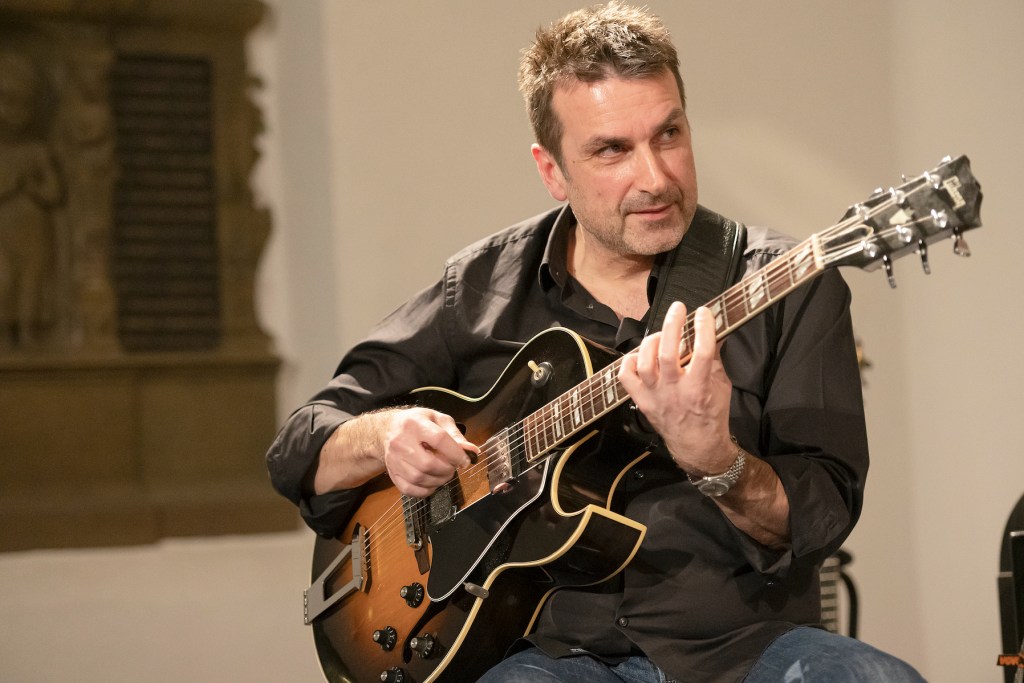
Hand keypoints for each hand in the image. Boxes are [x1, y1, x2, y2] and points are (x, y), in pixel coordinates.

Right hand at [381, 407, 478, 497]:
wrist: (388, 429)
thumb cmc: (417, 422)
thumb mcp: (438, 420)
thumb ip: (455, 435)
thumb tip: (471, 451)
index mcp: (414, 423)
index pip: (439, 440)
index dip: (456, 453)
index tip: (465, 460)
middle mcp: (401, 441)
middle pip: (428, 463)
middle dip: (447, 470)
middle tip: (452, 467)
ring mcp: (393, 459)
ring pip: (419, 478)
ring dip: (438, 481)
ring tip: (444, 474)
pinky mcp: (392, 473)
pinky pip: (409, 489)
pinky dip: (426, 490)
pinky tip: (432, 482)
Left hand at [618, 301, 734, 474]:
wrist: (698, 446)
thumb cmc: (711, 415)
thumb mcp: (722, 385)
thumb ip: (716, 357)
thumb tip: (715, 330)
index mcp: (699, 389)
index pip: (703, 352)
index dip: (703, 328)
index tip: (704, 313)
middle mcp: (674, 392)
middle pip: (667, 354)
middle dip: (672, 325)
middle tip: (678, 309)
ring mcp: (655, 397)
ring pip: (644, 364)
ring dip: (651, 342)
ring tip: (660, 335)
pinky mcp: (642, 401)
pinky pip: (626, 377)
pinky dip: (629, 361)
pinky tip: (640, 355)